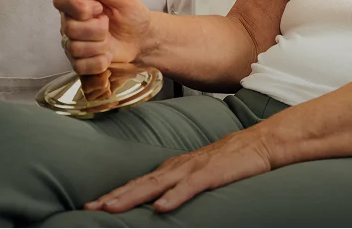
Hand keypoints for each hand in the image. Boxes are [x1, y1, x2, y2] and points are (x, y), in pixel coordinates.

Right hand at [53, 0, 152, 74]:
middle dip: (96, 28)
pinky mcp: (77, 60)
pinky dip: (99, 61)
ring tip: (109, 38)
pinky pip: (81, 65)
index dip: (79, 7)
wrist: (141, 39)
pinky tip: (107, 53)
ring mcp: (71, 41)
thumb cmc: (132, 14)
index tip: (98, 7)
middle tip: (108, 23)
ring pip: (75, 47)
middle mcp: (70, 19)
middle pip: (69, 27)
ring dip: (100, 45)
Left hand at [84, 126, 272, 213]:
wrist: (261, 143)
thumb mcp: (200, 172)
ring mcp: (195, 168)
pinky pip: (190, 187)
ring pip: (158, 184)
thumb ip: (180, 182)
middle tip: (90, 207)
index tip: (94, 203)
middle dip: (115, 196)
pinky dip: (174, 197)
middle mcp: (180, 166)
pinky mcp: (213, 173)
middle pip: (142, 183)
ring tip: (112, 208)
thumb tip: (159, 197)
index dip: (117, 193)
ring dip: (133, 196)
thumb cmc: (231, 159)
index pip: (141, 181)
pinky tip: (160, 208)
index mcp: (176, 167)